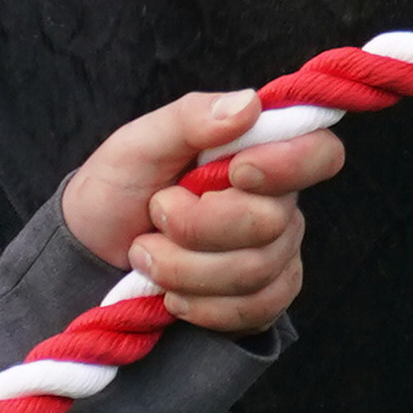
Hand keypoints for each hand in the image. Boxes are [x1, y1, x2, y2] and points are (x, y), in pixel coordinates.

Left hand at [60, 90, 344, 333]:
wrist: (92, 253)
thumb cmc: (121, 186)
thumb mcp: (139, 143)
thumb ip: (192, 117)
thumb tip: (250, 104)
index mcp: (262, 153)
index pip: (320, 154)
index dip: (289, 165)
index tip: (237, 171)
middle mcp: (280, 203)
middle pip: (271, 223)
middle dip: (195, 227)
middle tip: (157, 213)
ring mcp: (276, 254)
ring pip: (254, 271)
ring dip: (182, 269)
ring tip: (147, 255)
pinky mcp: (263, 298)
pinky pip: (255, 309)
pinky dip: (201, 306)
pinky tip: (172, 294)